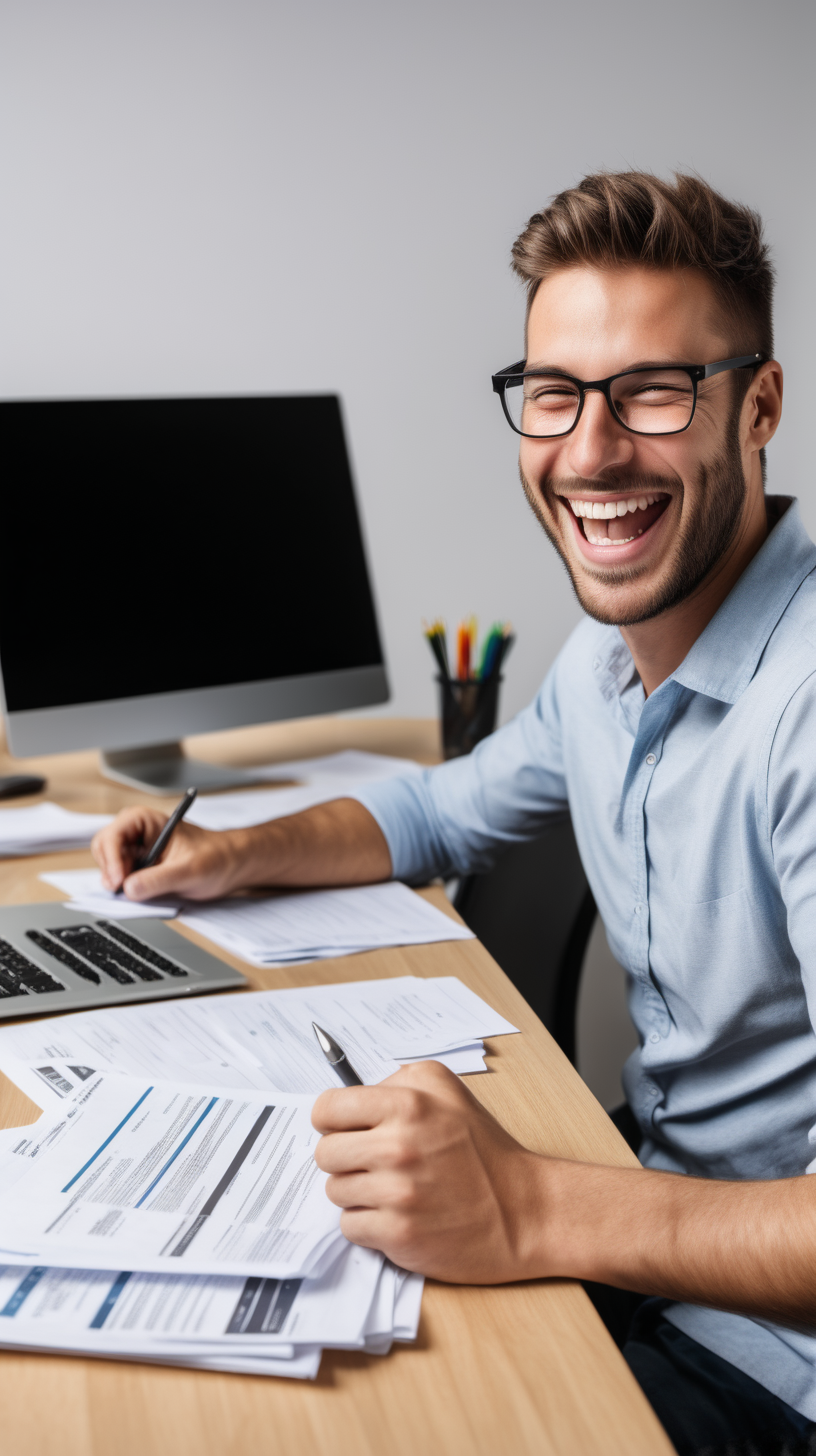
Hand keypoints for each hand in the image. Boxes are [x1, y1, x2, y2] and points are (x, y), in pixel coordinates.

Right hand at [92, 807, 239, 901]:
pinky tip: (139, 896)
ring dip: (116, 882)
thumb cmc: (216, 857)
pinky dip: (124, 890)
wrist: (231, 866)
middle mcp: (136, 834)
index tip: (118, 882)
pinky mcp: (140, 870)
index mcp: (145, 821)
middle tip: (122, 891)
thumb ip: (159, 879)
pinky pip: (121, 880)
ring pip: (109, 866)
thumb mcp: (190, 870)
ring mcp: (137, 852)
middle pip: (104, 849)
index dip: (111, 860)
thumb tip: (129, 889)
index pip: (113, 836)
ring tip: (136, 893)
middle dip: (110, 871)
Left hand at [312, 1060, 548, 1282]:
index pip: (327, 1108)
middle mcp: (398, 1147)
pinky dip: (367, 1224)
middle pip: (325, 1153)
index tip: (345, 1128)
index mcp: (407, 1105)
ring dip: (357, 1192)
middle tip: (373, 1162)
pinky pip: (349, 1227)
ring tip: (392, 1189)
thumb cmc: (483, 1152)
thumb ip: (398, 1082)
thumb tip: (353, 1098)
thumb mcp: (448, 1091)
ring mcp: (397, 1194)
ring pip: (335, 1191)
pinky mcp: (398, 1235)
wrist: (523, 1212)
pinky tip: (395, 1215)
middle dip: (345, 1158)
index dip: (333, 1120)